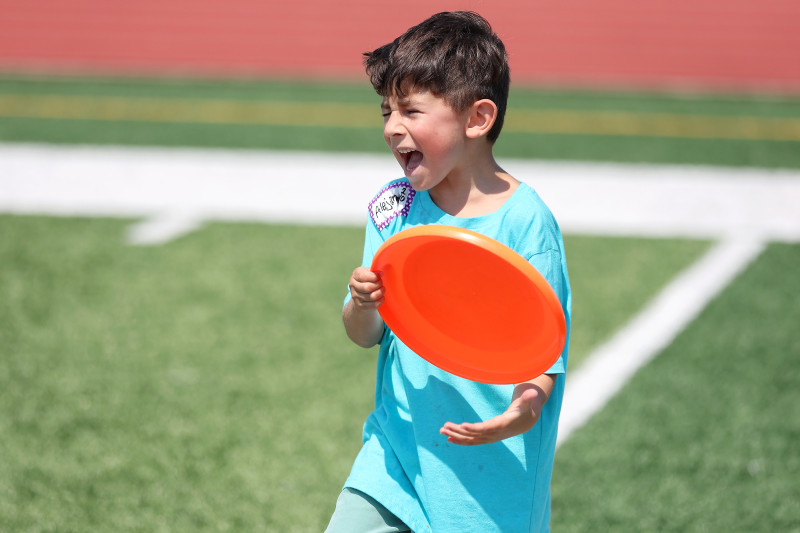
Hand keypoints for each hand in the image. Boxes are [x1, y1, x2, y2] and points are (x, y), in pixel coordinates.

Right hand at [348, 267, 383, 308]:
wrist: (360, 294)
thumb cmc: (368, 280)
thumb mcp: (369, 272)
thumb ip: (374, 271)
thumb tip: (380, 273)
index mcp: (355, 274)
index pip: (363, 276)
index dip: (374, 276)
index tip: (381, 275)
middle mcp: (353, 285)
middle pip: (368, 287)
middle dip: (378, 285)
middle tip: (382, 283)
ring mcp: (355, 296)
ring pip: (372, 297)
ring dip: (380, 293)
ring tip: (382, 290)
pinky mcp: (360, 305)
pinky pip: (373, 304)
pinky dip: (380, 301)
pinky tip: (382, 297)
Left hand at [439, 377, 553, 445]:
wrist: (525, 422)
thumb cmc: (524, 409)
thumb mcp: (526, 403)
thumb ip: (528, 397)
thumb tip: (533, 392)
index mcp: (502, 425)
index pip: (486, 428)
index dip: (474, 428)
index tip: (462, 425)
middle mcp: (494, 434)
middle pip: (474, 434)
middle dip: (459, 431)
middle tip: (444, 427)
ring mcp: (489, 437)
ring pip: (470, 439)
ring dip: (456, 435)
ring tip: (442, 430)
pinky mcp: (486, 437)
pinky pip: (471, 441)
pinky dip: (460, 440)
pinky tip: (449, 438)